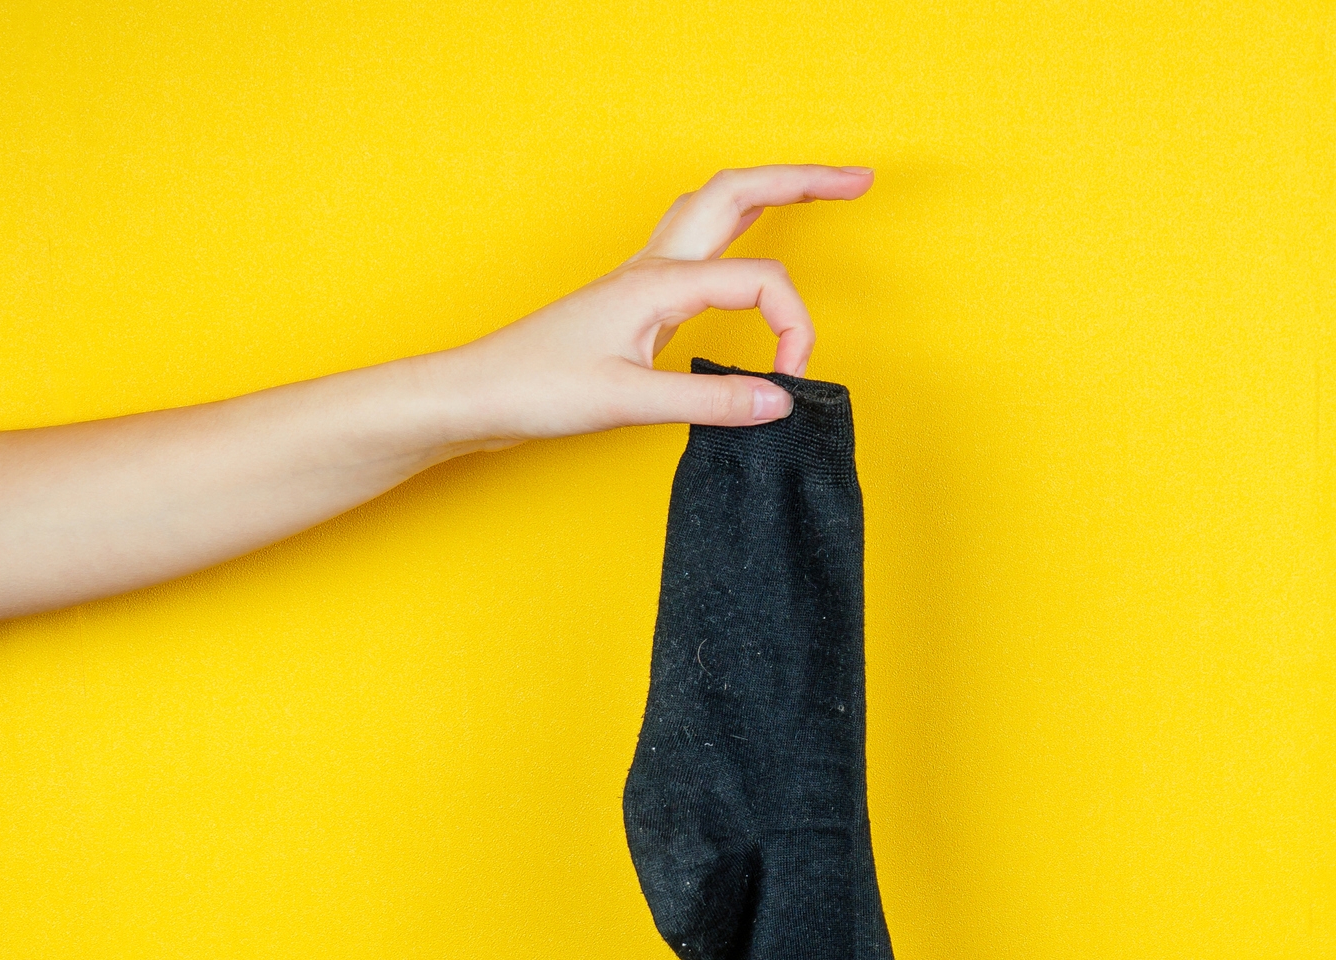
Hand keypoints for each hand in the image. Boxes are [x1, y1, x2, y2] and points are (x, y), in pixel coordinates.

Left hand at [433, 164, 873, 443]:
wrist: (477, 393)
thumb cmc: (536, 390)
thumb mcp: (626, 401)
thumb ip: (710, 402)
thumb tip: (781, 401)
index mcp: (659, 283)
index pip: (761, 283)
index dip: (794, 329)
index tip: (790, 382)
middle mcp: (654, 267)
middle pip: (739, 193)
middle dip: (802, 181)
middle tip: (858, 180)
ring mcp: (644, 276)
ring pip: (716, 206)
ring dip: (769, 189)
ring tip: (816, 185)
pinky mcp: (638, 297)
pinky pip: (699, 240)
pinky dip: (738, 225)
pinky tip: (747, 241)